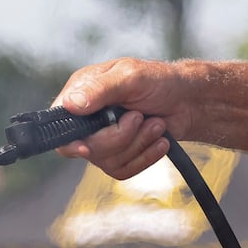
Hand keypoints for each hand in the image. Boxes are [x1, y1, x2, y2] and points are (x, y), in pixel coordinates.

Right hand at [52, 58, 187, 177]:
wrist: (187, 100)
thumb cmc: (159, 81)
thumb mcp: (130, 76)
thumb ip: (100, 89)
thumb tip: (70, 105)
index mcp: (82, 93)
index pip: (59, 124)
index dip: (69, 140)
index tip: (85, 147)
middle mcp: (87, 118)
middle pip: (87, 148)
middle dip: (120, 136)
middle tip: (140, 116)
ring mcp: (102, 139)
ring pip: (107, 162)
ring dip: (138, 143)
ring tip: (155, 124)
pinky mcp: (120, 155)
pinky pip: (123, 170)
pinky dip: (145, 157)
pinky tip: (159, 141)